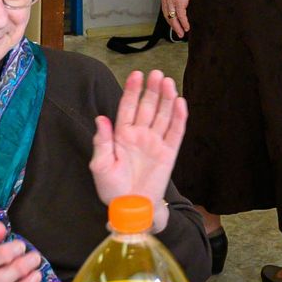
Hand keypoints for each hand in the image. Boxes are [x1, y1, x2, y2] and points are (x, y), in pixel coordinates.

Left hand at [90, 70, 186, 209]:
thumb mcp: (100, 166)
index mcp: (122, 135)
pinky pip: (175, 132)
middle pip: (147, 107)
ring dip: (166, 99)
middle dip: (152, 90)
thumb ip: (102, 142)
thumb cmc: (112, 189)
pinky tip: (180, 102)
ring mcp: (155, 143)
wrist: (130, 208)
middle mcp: (140, 135)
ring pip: (162, 115)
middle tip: (157, 74)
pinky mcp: (169, 153)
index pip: (128, 107)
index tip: (137, 75)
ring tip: (168, 82)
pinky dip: (179, 117)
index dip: (132, 91)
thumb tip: (100, 118)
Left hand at [160, 0, 193, 38]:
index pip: (165, 10)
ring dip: (178, 28)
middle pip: (167, 16)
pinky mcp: (179, 2)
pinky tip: (186, 27)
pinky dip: (184, 23)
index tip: (173, 24)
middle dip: (173, 26)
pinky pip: (181, 16)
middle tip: (177, 33)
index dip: (169, 18)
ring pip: (173, 18)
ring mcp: (172, 1)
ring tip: (181, 33)